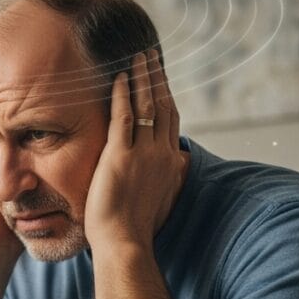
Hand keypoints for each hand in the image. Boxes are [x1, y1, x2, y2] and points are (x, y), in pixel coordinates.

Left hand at [84, 50, 185, 251]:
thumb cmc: (137, 229)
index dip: (166, 93)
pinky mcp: (120, 157)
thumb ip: (170, 178)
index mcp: (171, 163)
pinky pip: (122, 118)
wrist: (126, 244)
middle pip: (162, 105)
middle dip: (156, 77)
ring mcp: (142, 154)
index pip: (170, 119)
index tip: (160, 76)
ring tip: (137, 56)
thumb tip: (180, 167)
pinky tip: (118, 77)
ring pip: (145, 106)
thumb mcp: (162, 199)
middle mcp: (161, 154)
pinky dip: (121, 95)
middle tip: (150, 54)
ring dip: (141, 77)